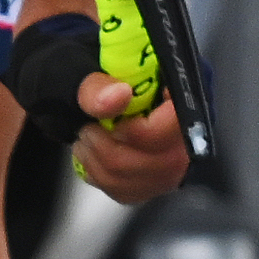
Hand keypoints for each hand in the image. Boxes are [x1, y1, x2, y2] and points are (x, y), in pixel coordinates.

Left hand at [15, 0, 192, 207]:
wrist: (70, 81)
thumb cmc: (76, 68)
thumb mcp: (74, 67)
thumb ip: (96, 83)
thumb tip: (118, 96)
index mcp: (179, 82)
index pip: (180, 124)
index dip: (140, 130)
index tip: (106, 119)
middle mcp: (189, 120)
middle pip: (164, 161)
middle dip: (114, 149)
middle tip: (87, 129)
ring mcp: (175, 153)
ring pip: (145, 180)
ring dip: (103, 163)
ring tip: (86, 139)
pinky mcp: (154, 177)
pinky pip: (130, 192)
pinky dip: (101, 176)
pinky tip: (91, 155)